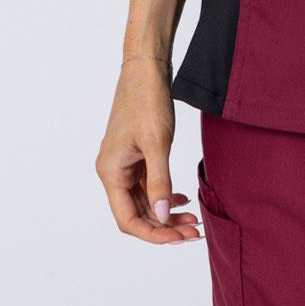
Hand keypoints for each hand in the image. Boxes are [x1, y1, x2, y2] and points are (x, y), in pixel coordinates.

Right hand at [95, 57, 202, 243]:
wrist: (147, 68)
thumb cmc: (147, 100)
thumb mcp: (157, 142)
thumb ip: (160, 181)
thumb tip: (162, 217)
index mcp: (111, 172)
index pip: (128, 219)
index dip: (153, 233)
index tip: (179, 237)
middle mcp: (113, 171)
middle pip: (137, 213)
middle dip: (165, 225)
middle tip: (194, 231)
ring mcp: (125, 163)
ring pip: (144, 200)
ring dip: (166, 212)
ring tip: (193, 219)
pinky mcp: (136, 154)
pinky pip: (148, 185)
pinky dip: (164, 194)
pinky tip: (182, 198)